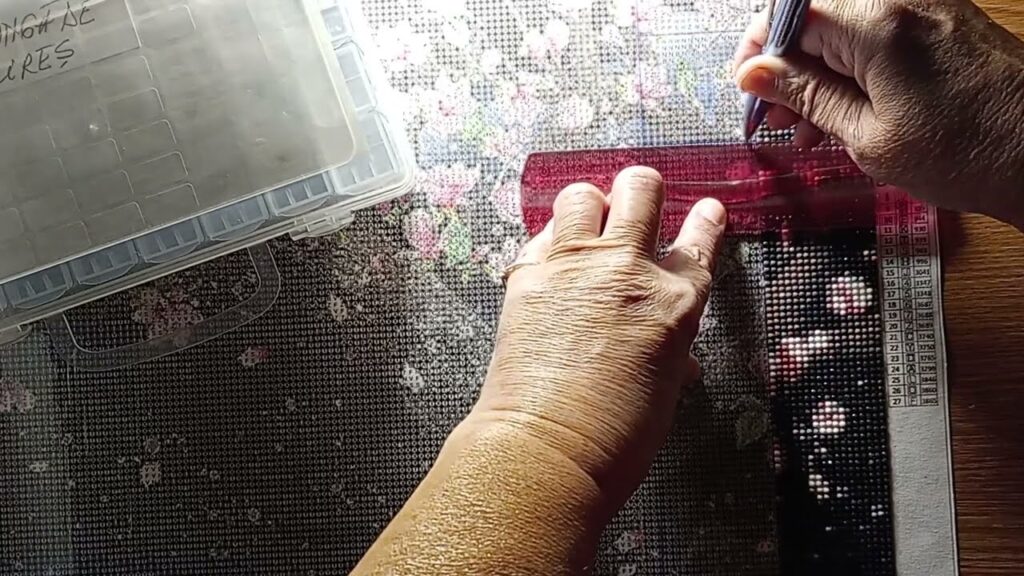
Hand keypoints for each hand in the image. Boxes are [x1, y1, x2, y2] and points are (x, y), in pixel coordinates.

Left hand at [467, 167, 726, 510]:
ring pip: (581, 195)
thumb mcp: (665, 387)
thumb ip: (670, 350)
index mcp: (676, 300)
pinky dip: (549, 243)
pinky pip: (539, 236)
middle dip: (639, 187)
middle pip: (639, 190)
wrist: (551, 448)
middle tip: (635, 195)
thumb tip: (677, 357)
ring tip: (587, 220)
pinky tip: (551, 260)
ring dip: (588, 204)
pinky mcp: (528, 276)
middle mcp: (629, 270)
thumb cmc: (617, 435)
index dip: (704, 219)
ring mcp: (574, 267)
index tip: (705, 209)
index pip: (699, 240)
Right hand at [734, 0, 1023, 226]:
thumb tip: (753, 74)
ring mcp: (928, 5)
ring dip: (818, 68)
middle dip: (787, 62)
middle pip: (816, 13)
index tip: (748, 88)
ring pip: (843, 23)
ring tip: (809, 125)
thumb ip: (806, 95)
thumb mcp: (867, 136)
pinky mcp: (944, 20)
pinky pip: (877, 30)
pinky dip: (853, 65)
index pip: (790, 13)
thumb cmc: (969, 154)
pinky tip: (846, 110)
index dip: (760, 51)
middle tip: (774, 113)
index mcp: (879, 23)